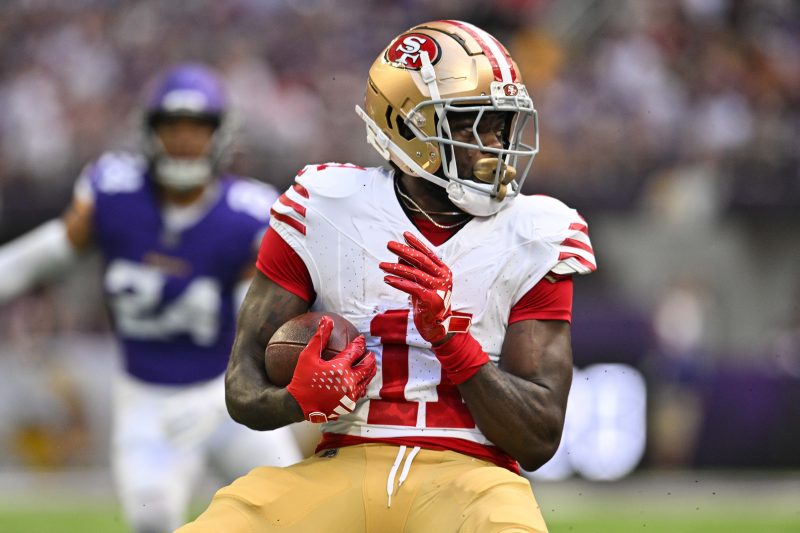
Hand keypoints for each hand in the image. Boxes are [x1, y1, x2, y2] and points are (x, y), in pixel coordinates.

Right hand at [286, 316, 375, 422]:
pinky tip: (360, 384)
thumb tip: (327, 319)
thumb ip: (320, 337)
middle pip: (366, 367)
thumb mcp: (307, 355)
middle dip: (370, 359)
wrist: (298, 406)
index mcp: (340, 368)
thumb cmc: (302, 379)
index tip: (361, 339)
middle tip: (370, 354)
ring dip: (369, 373)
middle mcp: (349, 382)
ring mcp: (350, 396)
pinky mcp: (348, 406)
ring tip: (369, 367)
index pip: (356, 352)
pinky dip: (362, 386)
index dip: (360, 343)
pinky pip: (359, 394)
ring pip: (365, 382)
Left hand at [380, 232, 487, 383]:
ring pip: (414, 273)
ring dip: (396, 268)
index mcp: (444, 271)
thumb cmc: (430, 305)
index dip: (416, 243)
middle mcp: (443, 277)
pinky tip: (387, 279)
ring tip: (382, 264)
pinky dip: (398, 283)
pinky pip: (411, 287)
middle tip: (389, 245)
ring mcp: (438, 288)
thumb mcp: (423, 285)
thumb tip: (400, 258)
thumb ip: (415, 272)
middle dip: (403, 251)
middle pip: (421, 260)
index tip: (404, 234)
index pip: (429, 253)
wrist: (439, 328)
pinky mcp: (430, 299)